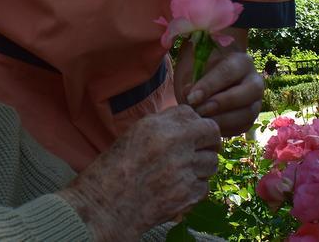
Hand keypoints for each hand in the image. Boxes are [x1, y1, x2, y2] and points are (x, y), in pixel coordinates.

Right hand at [61, 105, 220, 239]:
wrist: (107, 205)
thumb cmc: (116, 169)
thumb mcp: (134, 135)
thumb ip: (163, 124)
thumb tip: (187, 120)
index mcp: (158, 127)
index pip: (193, 113)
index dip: (194, 123)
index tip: (192, 133)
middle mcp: (174, 144)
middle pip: (211, 134)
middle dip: (209, 142)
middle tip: (201, 150)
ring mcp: (184, 170)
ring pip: (212, 162)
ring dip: (202, 167)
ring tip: (184, 173)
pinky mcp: (188, 194)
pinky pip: (204, 187)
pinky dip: (195, 189)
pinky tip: (178, 190)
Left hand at [175, 40, 264, 136]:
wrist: (205, 86)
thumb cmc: (199, 72)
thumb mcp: (193, 69)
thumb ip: (192, 78)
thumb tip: (190, 96)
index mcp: (241, 61)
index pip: (228, 71)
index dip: (209, 85)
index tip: (191, 97)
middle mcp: (254, 81)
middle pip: (248, 91)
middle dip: (221, 103)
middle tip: (199, 111)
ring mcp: (256, 101)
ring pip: (247, 113)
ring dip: (222, 120)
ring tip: (201, 121)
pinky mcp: (250, 119)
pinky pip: (242, 127)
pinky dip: (224, 129)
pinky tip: (208, 127)